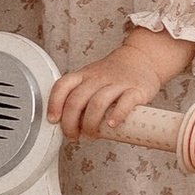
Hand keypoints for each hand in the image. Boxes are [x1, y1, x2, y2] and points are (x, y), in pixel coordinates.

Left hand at [49, 41, 176, 138]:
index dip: (54, 104)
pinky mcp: (136, 90)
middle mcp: (98, 78)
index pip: (62, 86)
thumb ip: (80, 97)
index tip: (53, 120)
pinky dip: (117, 115)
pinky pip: (125, 102)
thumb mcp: (91, 79)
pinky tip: (111, 125)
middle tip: (73, 136)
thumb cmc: (113, 74)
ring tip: (91, 135)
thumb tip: (66, 125)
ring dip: (90, 123)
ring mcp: (117, 83)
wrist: (142, 58)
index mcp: (84, 76)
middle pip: (77, 100)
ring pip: (97, 103)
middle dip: (70, 123)